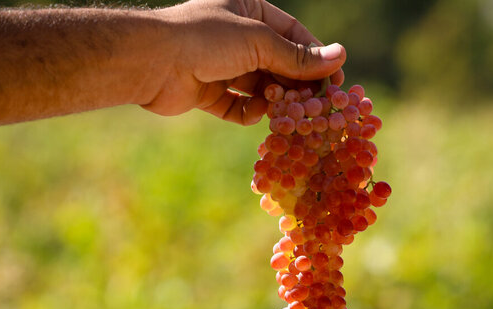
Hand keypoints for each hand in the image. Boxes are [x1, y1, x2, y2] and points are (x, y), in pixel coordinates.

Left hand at [142, 0, 346, 124]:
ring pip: (262, 87)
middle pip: (280, 63)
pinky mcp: (210, 92)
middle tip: (317, 104)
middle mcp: (237, 36)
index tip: (336, 80)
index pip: (294, 34)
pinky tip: (254, 113)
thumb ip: (299, 56)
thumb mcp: (259, 42)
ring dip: (274, 99)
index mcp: (249, 9)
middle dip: (296, 83)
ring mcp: (223, 65)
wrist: (153, 61)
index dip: (316, 57)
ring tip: (284, 108)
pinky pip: (240, 106)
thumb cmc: (206, 38)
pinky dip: (249, 112)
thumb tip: (339, 57)